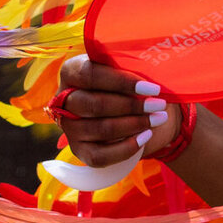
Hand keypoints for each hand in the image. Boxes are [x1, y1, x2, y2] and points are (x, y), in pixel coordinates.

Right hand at [52, 56, 180, 167]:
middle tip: (158, 105)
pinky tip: (146, 136)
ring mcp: (69, 127)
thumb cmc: (132, 85)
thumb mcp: (130, 70)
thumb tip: (149, 67)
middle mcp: (64, 100)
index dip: (121, 81)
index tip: (151, 88)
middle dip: (131, 105)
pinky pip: (100, 155)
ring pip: (100, 128)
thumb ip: (131, 67)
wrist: (136, 113)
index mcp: (72, 72)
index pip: (90, 74)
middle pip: (94, 104)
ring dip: (134, 124)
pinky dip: (127, 147)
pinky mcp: (80, 150)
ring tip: (158, 118)